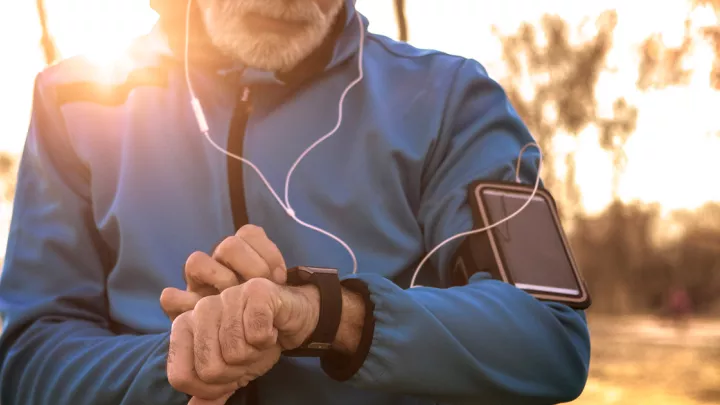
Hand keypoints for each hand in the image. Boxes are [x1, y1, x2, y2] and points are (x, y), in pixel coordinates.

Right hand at [161, 225, 286, 320]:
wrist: (252, 345)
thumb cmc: (265, 317)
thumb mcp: (278, 297)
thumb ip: (275, 283)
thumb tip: (276, 278)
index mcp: (242, 257)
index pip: (249, 233)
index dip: (266, 251)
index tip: (280, 277)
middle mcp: (219, 265)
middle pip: (228, 245)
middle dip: (248, 265)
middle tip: (260, 286)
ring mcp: (198, 284)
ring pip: (196, 262)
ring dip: (219, 279)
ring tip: (233, 297)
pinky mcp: (180, 308)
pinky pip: (170, 297)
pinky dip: (184, 303)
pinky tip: (205, 315)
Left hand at [167, 278, 319, 403]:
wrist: (291, 318)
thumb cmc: (256, 341)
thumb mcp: (230, 371)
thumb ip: (210, 391)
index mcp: (184, 326)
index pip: (181, 377)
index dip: (209, 388)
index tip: (228, 375)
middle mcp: (201, 308)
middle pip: (209, 370)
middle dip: (236, 372)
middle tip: (247, 355)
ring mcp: (228, 297)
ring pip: (235, 353)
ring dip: (255, 355)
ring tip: (259, 340)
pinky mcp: (255, 291)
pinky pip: (257, 335)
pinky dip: (268, 340)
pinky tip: (270, 328)